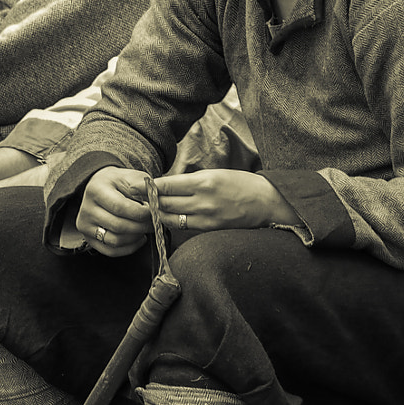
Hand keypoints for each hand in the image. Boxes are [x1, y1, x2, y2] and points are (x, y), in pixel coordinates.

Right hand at [73, 166, 153, 257]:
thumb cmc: (118, 183)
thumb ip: (143, 187)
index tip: (154, 211)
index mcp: (96, 190)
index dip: (140, 213)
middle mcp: (86, 209)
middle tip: (154, 222)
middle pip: (118, 226)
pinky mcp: (89, 239)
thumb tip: (155, 201)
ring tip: (145, 229)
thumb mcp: (130, 176)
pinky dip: (129, 248)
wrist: (100, 188)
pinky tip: (139, 238)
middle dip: (141, 226)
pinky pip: (111, 251)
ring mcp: (85, 226)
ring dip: (136, 237)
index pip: (120, 207)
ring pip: (115, 241)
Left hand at [152, 170, 298, 232]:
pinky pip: (184, 227)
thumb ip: (189, 180)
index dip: (148, 186)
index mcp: (203, 182)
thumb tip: (165, 183)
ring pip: (170, 218)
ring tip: (151, 209)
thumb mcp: (214, 174)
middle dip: (149, 200)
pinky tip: (169, 217)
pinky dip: (173, 222)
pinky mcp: (209, 230)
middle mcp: (202, 201)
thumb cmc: (241, 184)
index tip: (137, 185)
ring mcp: (205, 218)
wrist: (266, 202)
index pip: (166, 185)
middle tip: (138, 198)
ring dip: (158, 214)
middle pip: (164, 203)